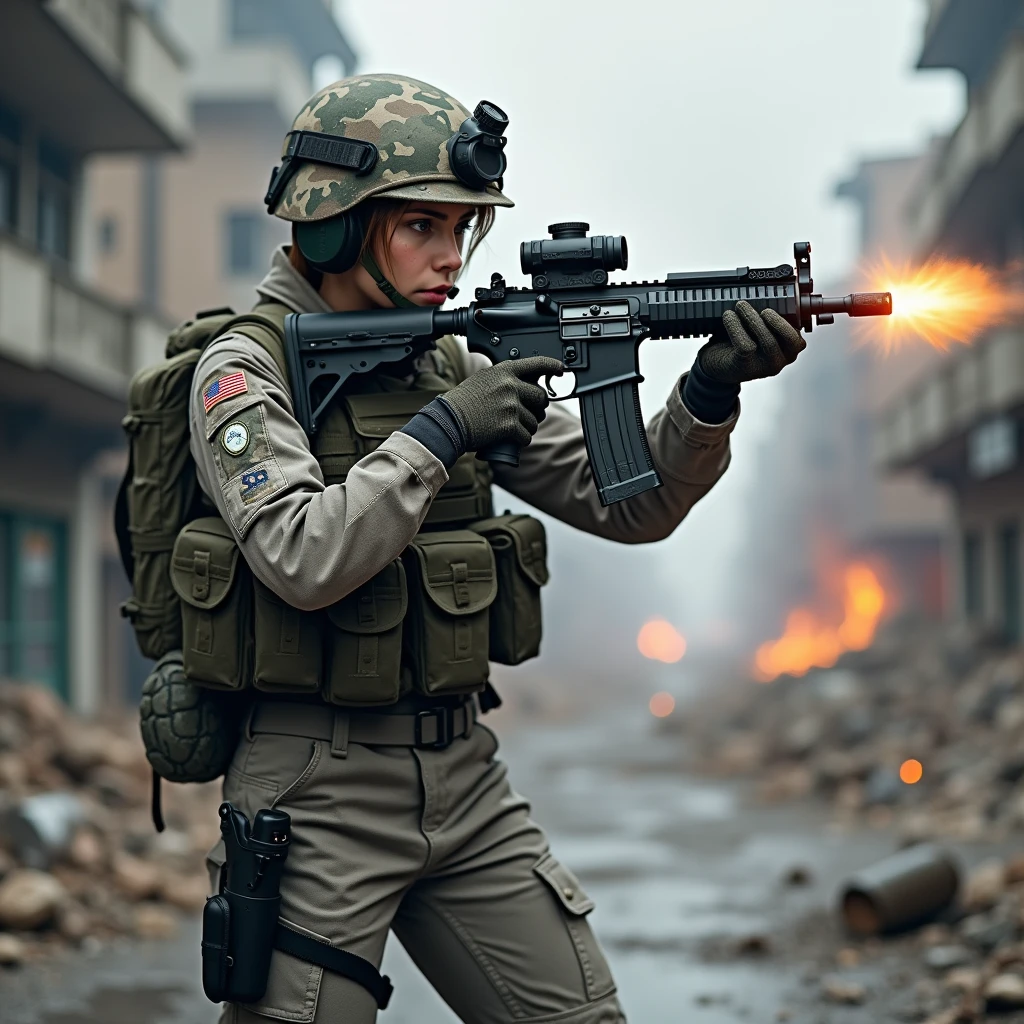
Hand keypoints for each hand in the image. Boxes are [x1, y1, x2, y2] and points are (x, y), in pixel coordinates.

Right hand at [438, 356, 563, 451]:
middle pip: (541, 397)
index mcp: (505, 371)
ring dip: (528, 427)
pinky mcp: (509, 425)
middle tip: (528, 414)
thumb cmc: (462, 403)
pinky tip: (512, 439)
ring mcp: (511, 405)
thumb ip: (504, 378)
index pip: (536, 363)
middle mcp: (511, 385)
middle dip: (538, 408)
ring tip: (513, 428)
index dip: (552, 366)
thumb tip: (525, 385)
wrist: (449, 421)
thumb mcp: (483, 379)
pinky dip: (521, 440)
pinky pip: (526, 435)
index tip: (560, 369)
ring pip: (535, 420)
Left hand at [697, 300, 806, 383]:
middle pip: (786, 338)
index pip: (797, 338)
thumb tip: (770, 290)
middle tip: (762, 307)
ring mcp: (763, 367)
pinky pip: (745, 345)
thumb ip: (769, 317)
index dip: (789, 322)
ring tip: (740, 305)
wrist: (717, 364)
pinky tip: (729, 317)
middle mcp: (779, 361)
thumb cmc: (742, 342)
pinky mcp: (745, 367)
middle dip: (774, 318)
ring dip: (753, 318)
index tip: (776, 307)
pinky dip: (736, 327)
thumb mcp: (760, 329)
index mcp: (787, 350)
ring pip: (767, 340)